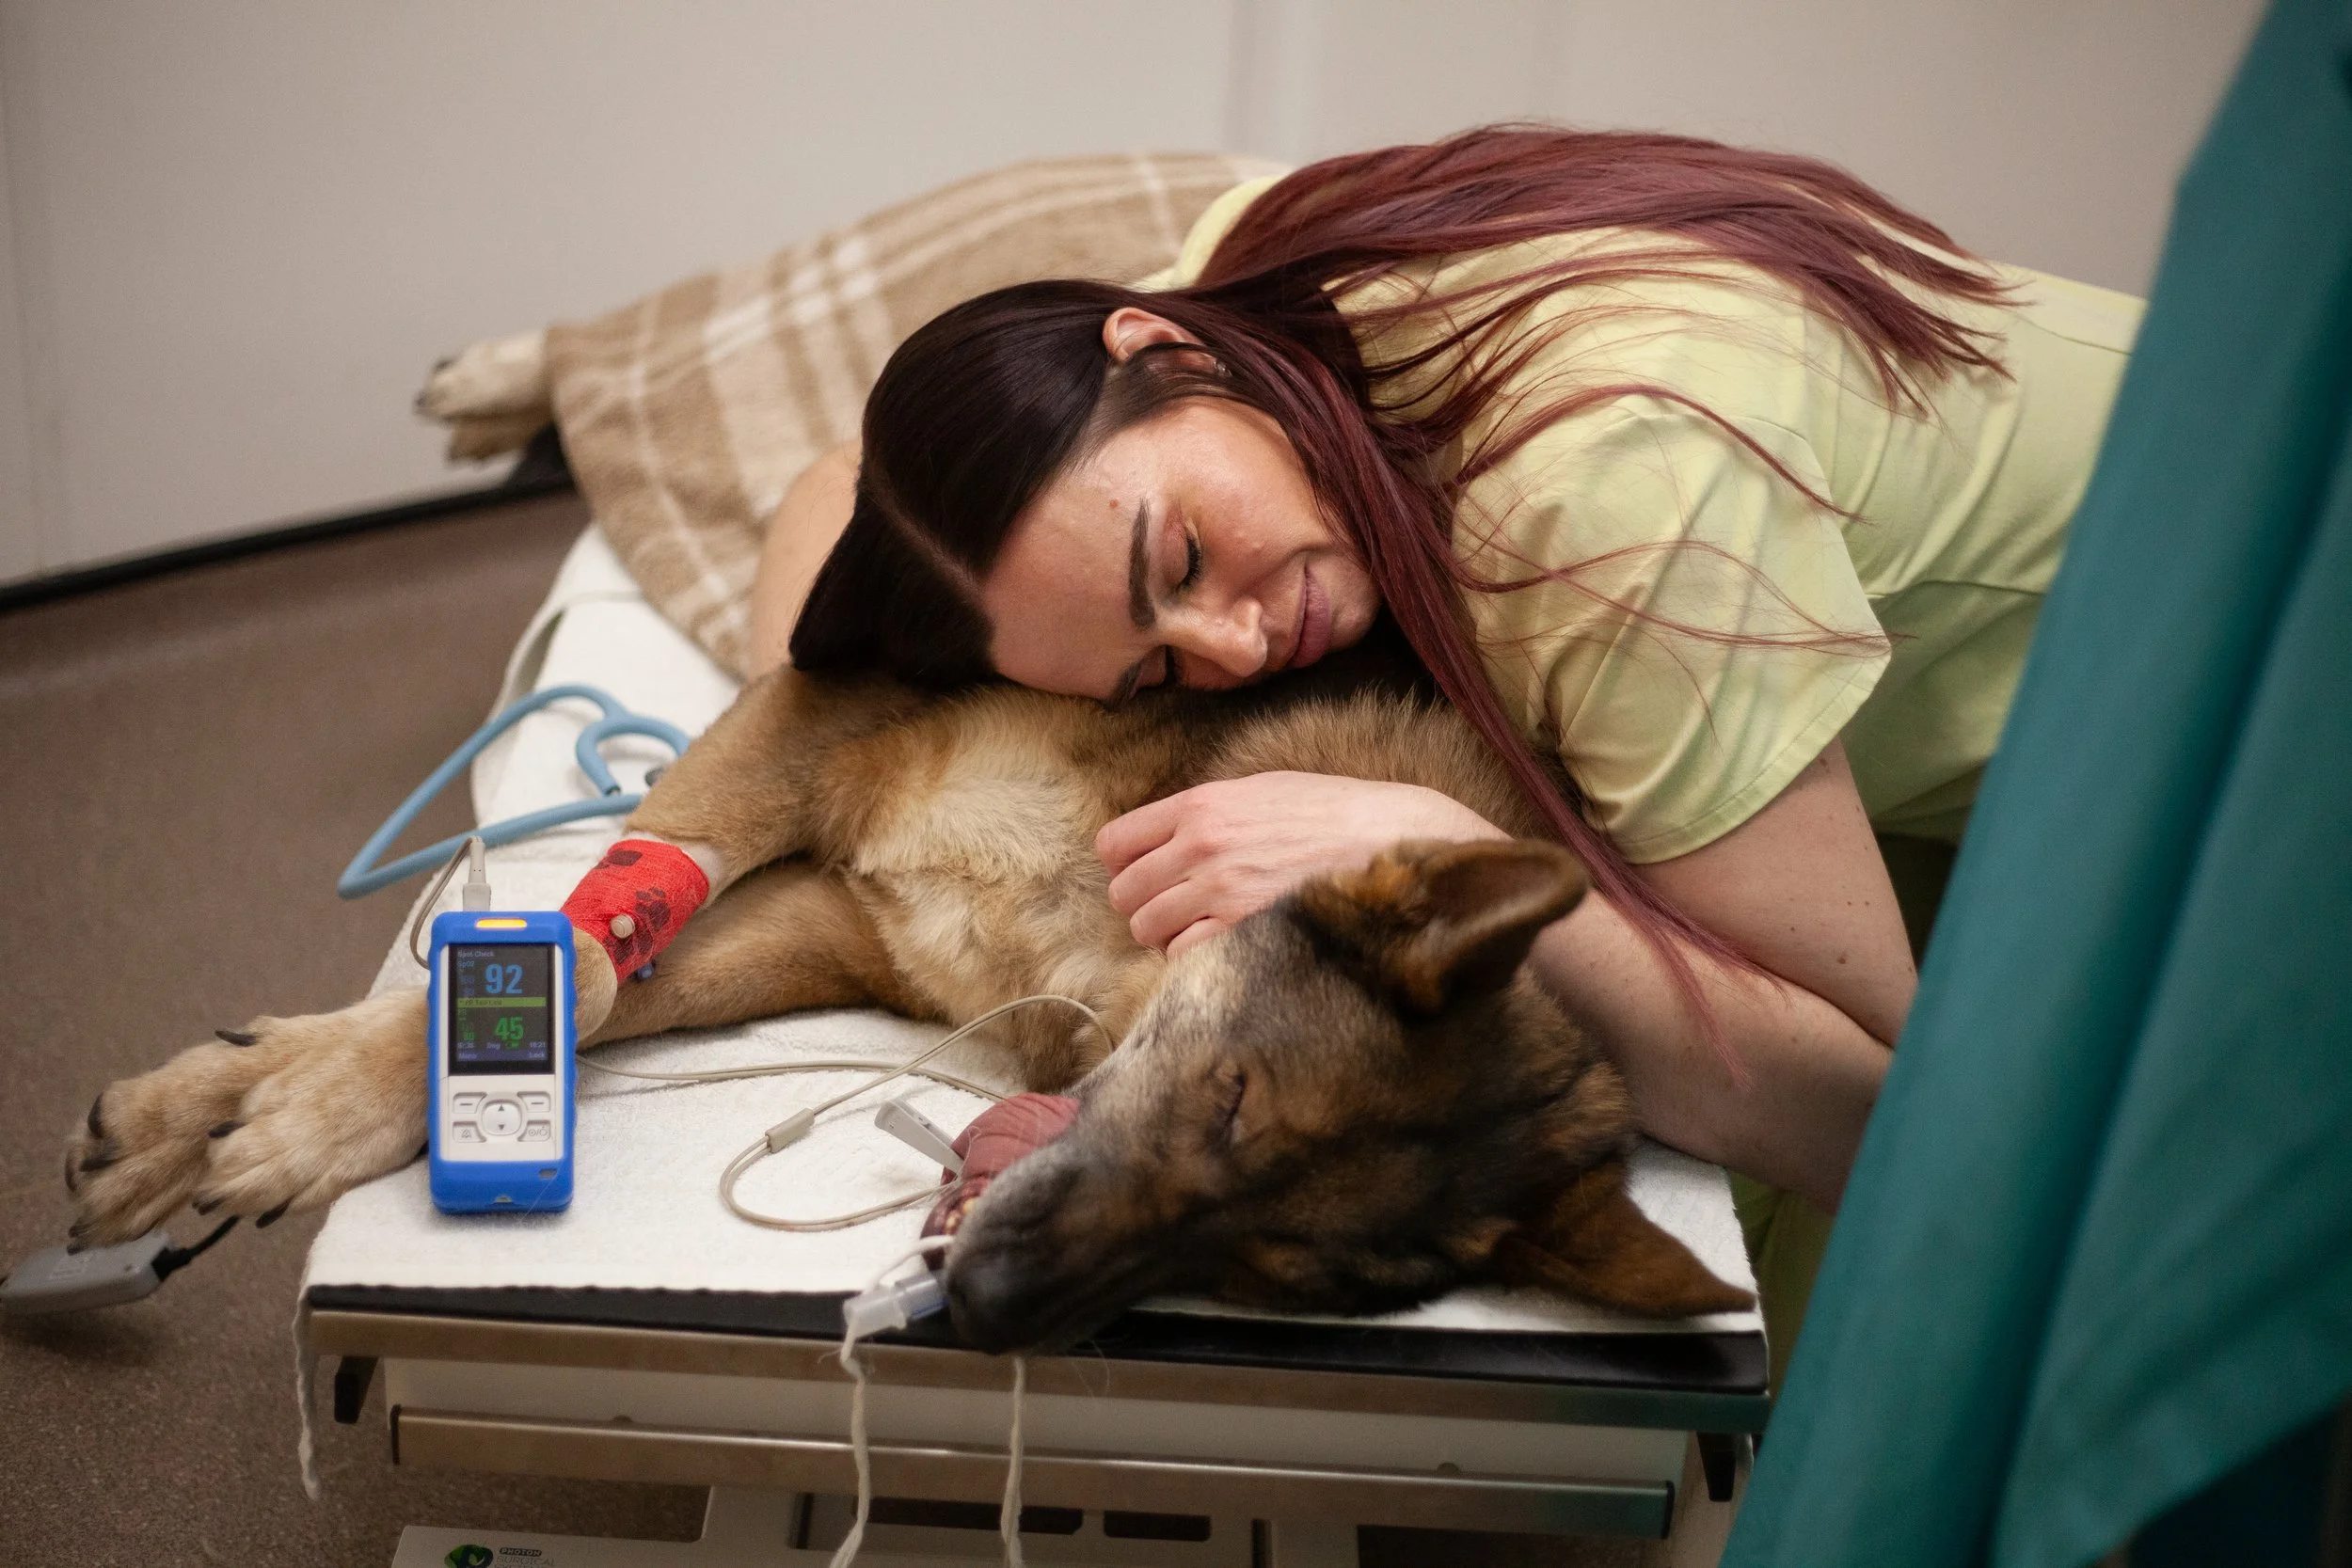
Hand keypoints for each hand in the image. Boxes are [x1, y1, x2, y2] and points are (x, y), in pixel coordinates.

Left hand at [1097, 772, 1505, 955]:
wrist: (1392, 838)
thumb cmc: (1334, 811)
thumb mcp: (1263, 788)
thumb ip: (1207, 810)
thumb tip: (1165, 837)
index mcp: (1201, 804)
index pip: (1115, 842)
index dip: (1124, 863)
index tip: (1143, 874)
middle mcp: (1201, 846)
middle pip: (1124, 893)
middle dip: (1142, 904)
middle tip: (1175, 908)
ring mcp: (1220, 891)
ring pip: (1147, 930)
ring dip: (1166, 935)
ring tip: (1200, 929)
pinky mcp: (1243, 930)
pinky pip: (1182, 957)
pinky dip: (1192, 958)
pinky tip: (1221, 946)